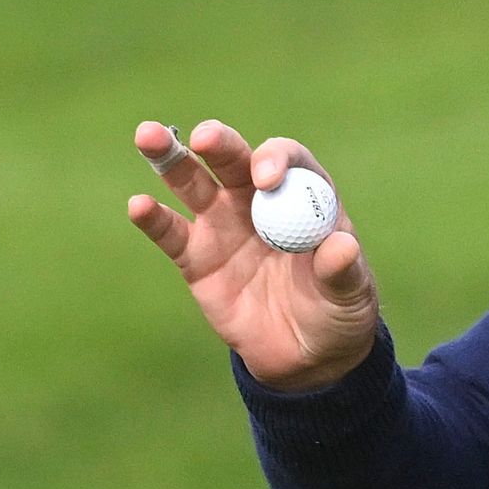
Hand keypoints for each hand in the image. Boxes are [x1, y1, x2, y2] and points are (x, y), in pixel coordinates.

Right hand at [127, 120, 379, 391]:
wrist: (305, 353)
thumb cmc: (338, 310)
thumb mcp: (350, 293)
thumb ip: (343, 270)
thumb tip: (340, 246)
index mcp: (305, 195)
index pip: (288, 161)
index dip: (276, 161)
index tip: (266, 179)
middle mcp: (259, 200)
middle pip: (236, 161)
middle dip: (220, 143)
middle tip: (205, 136)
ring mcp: (223, 225)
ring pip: (193, 183)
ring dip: (171, 158)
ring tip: (149, 135)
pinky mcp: (196, 258)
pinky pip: (171, 233)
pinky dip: (153, 219)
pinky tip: (138, 205)